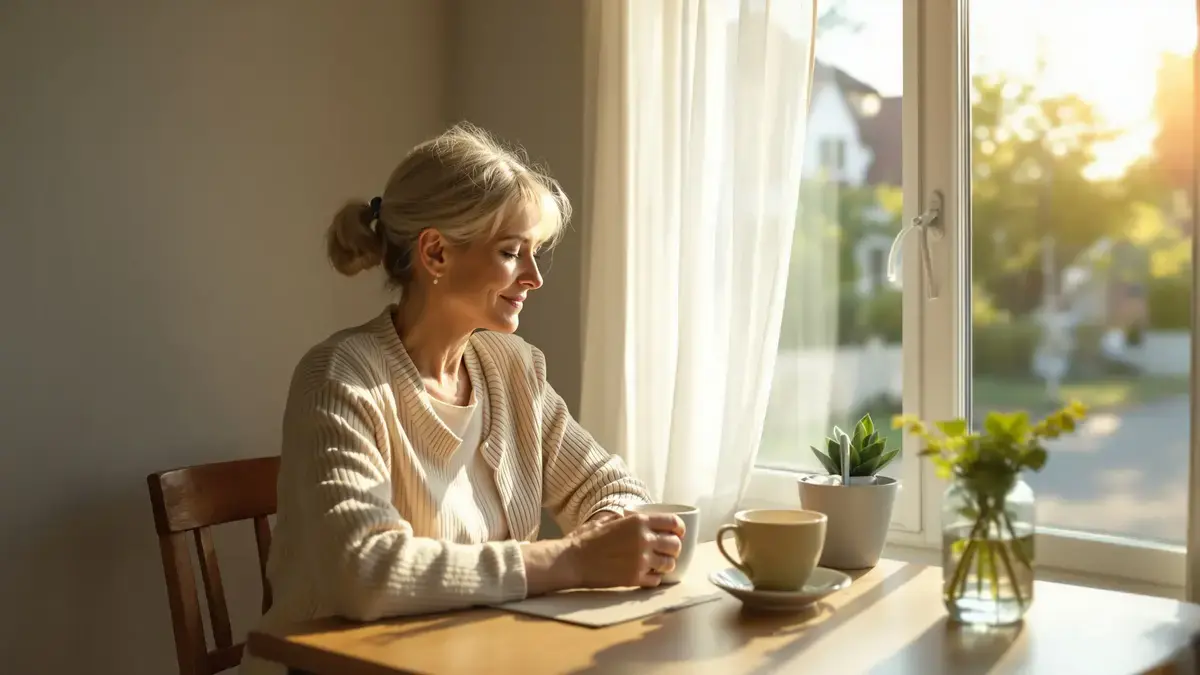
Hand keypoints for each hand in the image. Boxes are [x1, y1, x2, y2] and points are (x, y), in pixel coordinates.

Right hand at [566, 513, 684, 588]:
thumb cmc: (585, 539)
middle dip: (674, 548)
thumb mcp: (607, 521)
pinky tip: (646, 575)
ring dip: (666, 564)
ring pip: (669, 564)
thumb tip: (632, 518)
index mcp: (638, 522)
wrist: (572, 561)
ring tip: (658, 564)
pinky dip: (654, 578)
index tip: (678, 533)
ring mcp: (641, 561)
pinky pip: (656, 580)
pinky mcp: (635, 579)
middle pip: (675, 545)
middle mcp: (644, 540)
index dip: (679, 528)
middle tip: (667, 551)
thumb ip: (625, 520)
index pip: (673, 522)